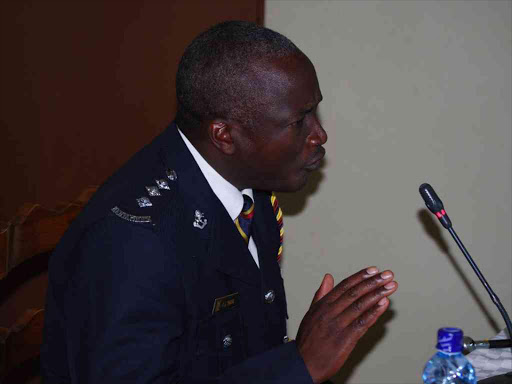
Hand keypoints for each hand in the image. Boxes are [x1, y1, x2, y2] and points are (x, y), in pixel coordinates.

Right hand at [295, 267, 397, 383]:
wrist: (303, 364)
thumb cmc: (308, 339)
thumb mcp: (311, 312)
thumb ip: (321, 294)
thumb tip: (328, 277)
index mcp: (323, 305)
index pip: (345, 286)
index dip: (360, 277)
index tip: (374, 270)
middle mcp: (330, 313)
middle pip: (355, 293)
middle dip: (373, 282)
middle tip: (387, 275)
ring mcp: (338, 326)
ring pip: (360, 306)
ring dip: (377, 294)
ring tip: (390, 287)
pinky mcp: (345, 340)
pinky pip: (362, 323)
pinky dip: (374, 313)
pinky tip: (383, 304)